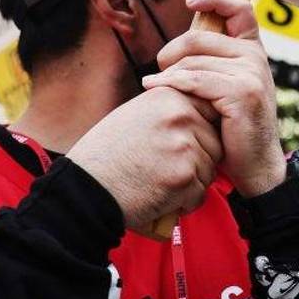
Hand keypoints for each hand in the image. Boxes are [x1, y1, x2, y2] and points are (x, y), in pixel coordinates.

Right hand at [67, 86, 221, 229]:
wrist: (83, 189)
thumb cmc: (106, 155)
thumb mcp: (135, 114)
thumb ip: (169, 110)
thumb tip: (203, 113)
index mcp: (169, 96)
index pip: (210, 112)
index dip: (198, 134)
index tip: (178, 146)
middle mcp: (179, 116)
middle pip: (215, 142)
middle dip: (198, 160)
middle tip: (165, 169)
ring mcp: (184, 146)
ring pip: (210, 169)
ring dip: (191, 182)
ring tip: (159, 182)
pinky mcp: (184, 176)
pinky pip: (200, 193)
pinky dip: (184, 202)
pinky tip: (158, 197)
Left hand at [144, 0, 285, 197]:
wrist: (257, 166)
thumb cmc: (235, 130)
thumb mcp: (228, 90)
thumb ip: (215, 65)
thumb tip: (180, 48)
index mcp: (254, 52)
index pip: (241, 10)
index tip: (191, 2)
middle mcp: (257, 58)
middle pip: (202, 38)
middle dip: (173, 50)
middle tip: (159, 67)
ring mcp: (252, 74)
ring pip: (195, 61)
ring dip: (168, 73)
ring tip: (153, 84)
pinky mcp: (241, 93)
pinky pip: (196, 80)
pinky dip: (172, 84)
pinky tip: (156, 89)